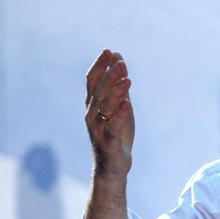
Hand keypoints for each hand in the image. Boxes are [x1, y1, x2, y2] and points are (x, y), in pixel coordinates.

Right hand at [84, 49, 134, 180]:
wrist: (112, 167)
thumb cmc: (115, 135)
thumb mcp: (119, 107)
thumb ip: (118, 86)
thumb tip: (120, 61)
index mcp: (93, 105)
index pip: (92, 81)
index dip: (100, 66)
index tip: (109, 51)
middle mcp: (91, 115)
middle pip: (99, 91)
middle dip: (109, 75)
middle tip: (119, 61)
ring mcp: (98, 129)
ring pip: (105, 107)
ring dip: (116, 92)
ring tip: (127, 79)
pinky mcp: (108, 142)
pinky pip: (114, 127)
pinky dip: (120, 114)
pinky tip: (128, 104)